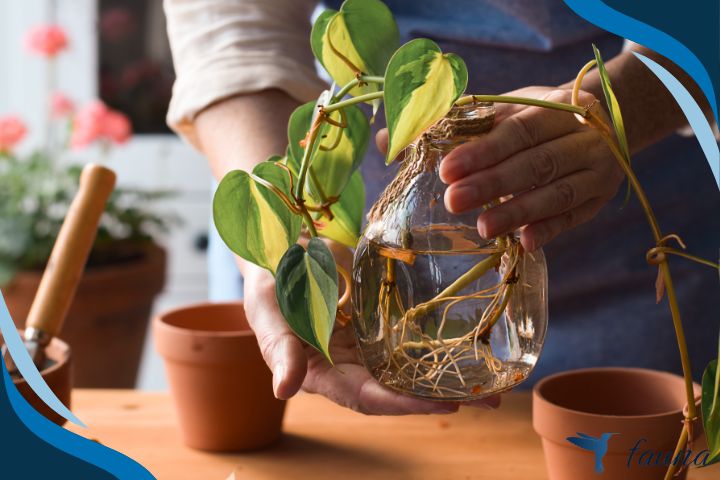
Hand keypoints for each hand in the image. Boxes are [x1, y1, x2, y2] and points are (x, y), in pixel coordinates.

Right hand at [241, 240, 500, 414]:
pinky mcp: (380, 322)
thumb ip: (279, 349)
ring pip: (412, 367)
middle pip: (400, 390)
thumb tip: (282, 391)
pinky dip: (441, 344)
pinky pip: (413, 337)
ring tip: (497, 383)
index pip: (367, 397)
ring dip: (451, 376)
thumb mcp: (267, 312)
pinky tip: (473, 344)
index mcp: (323, 373)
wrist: (282, 248)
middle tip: (492, 401)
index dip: (404, 404)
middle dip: (443, 397)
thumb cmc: (268, 282)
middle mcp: (351, 366)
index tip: (446, 404)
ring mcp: (369, 345)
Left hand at [378, 87, 623, 251]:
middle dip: (492, 184)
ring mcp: (595, 169)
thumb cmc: (534, 120)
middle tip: (453, 202)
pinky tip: (525, 243)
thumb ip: (448, 125)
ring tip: (482, 228)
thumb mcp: (500, 111)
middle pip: (534, 163)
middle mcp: (579, 137)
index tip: (445, 170)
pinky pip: (575, 217)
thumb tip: (386, 140)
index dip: (481, 151)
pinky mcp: (599, 198)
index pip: (514, 130)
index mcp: (550, 108)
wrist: (604, 121)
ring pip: (558, 193)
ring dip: (518, 212)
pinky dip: (551, 230)